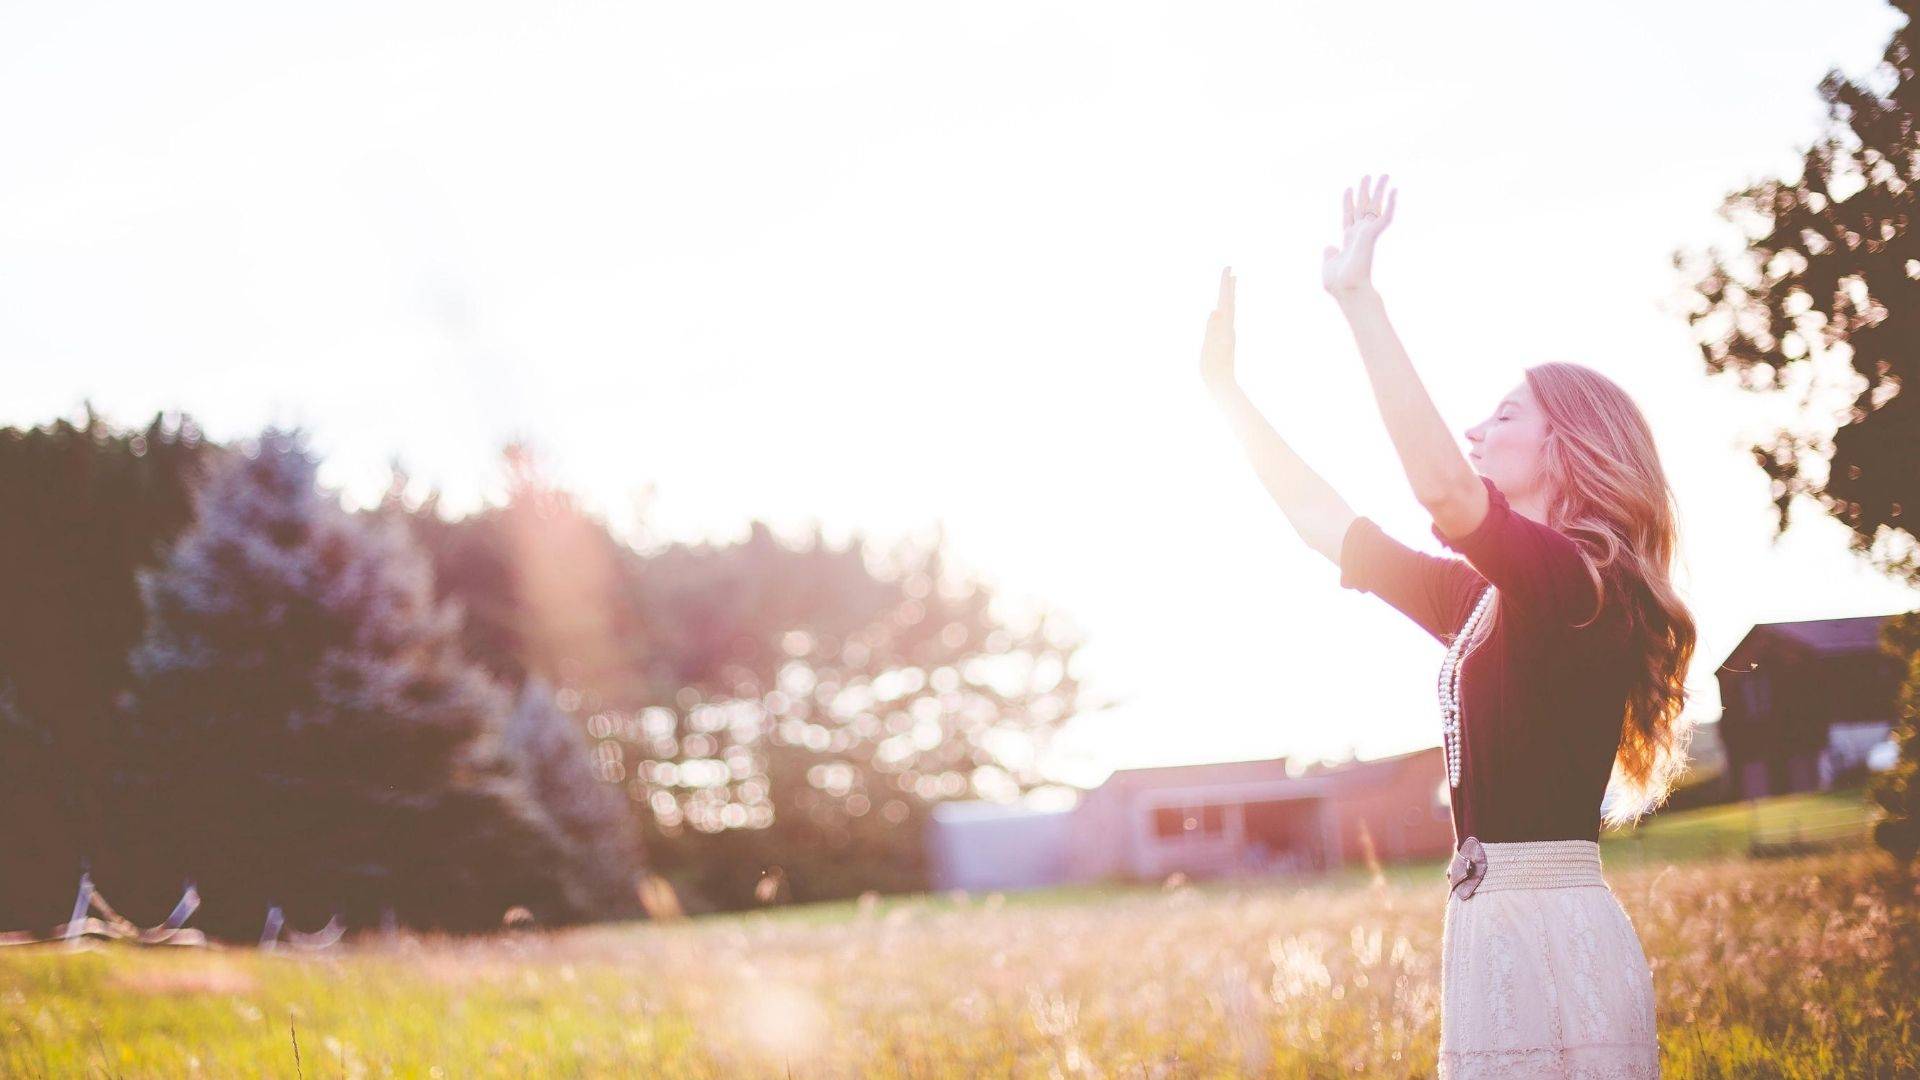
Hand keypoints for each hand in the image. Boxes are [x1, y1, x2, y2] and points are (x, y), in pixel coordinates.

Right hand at [1200, 266, 1235, 391]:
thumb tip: (1216, 310)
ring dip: (1230, 295)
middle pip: (1229, 302)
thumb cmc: (1213, 368)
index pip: (1225, 300)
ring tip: (1233, 283)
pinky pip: (1226, 318)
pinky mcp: (1224, 339)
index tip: (1228, 269)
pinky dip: (1226, 307)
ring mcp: (1227, 333)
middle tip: (1231, 270)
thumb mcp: (1210, 348)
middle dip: (1229, 285)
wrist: (1222, 384)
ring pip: (1230, 309)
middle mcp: (1228, 327)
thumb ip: (1212, 329)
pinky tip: (1224, 308)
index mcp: (1225, 327)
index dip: (1225, 284)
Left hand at [1322, 173, 1395, 296]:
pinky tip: (1395, 190)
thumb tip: (1329, 247)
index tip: (1348, 189)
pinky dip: (1391, 203)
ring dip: (1380, 190)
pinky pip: (1386, 216)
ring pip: (1376, 207)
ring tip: (1384, 175)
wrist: (1346, 287)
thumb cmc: (1337, 282)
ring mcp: (1367, 233)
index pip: (1349, 216)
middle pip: (1363, 207)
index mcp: (1349, 240)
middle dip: (1365, 191)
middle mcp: (1359, 234)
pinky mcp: (1373, 234)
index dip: (1347, 202)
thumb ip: (1329, 254)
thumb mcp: (1329, 265)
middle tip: (1368, 175)